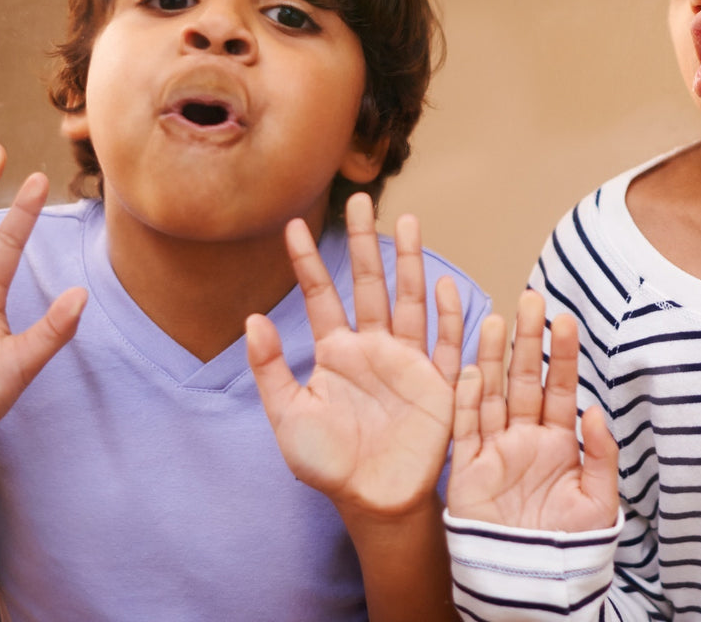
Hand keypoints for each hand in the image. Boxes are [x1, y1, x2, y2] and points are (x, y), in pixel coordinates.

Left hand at [246, 193, 462, 517]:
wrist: (373, 501)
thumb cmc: (328, 464)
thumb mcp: (289, 418)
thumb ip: (271, 370)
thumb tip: (252, 320)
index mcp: (335, 353)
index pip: (319, 296)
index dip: (308, 262)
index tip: (293, 226)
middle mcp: (372, 347)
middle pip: (369, 283)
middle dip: (365, 242)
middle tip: (358, 199)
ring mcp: (406, 361)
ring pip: (409, 300)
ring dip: (410, 262)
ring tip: (408, 220)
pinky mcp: (436, 383)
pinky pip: (445, 344)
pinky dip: (448, 316)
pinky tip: (446, 285)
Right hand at [447, 290, 617, 531]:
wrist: (530, 585)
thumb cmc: (568, 548)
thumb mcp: (598, 501)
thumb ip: (600, 455)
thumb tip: (596, 410)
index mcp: (558, 444)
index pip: (561, 389)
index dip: (563, 355)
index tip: (566, 319)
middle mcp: (525, 439)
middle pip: (526, 380)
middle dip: (529, 340)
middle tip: (531, 298)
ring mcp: (494, 450)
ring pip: (493, 394)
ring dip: (495, 357)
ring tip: (499, 319)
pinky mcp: (467, 469)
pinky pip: (465, 428)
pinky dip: (466, 399)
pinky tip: (472, 369)